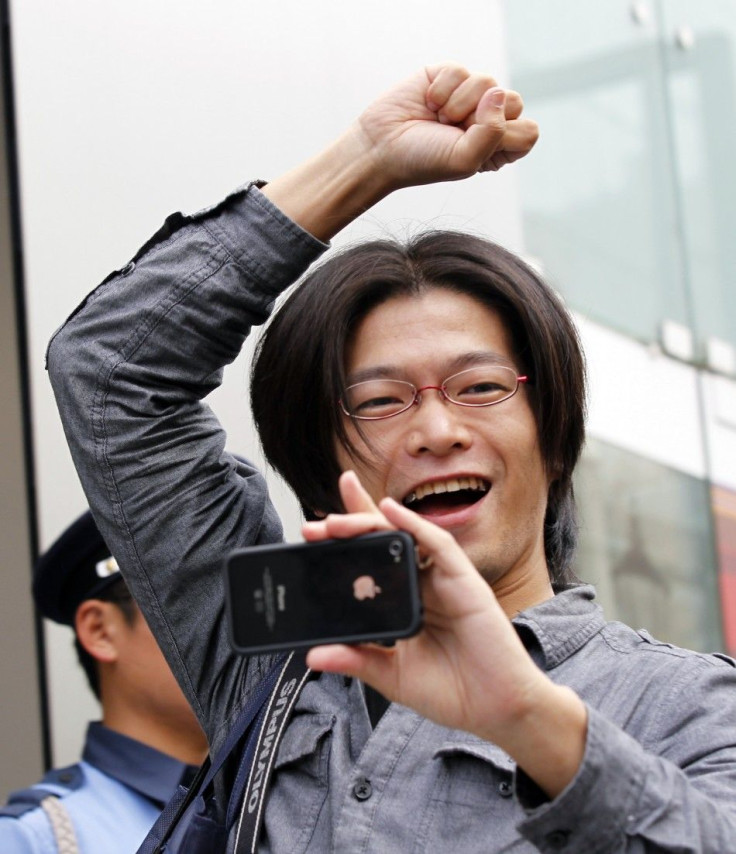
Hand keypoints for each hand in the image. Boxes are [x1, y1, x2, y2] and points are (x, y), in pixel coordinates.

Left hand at [304, 471, 586, 797]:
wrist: (497, 710)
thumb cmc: (452, 690)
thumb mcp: (392, 676)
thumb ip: (357, 660)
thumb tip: (313, 654)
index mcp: (405, 601)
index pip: (372, 561)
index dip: (344, 541)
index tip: (310, 534)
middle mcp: (423, 582)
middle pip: (382, 541)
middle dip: (347, 527)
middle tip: (312, 528)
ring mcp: (443, 578)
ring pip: (403, 536)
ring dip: (368, 523)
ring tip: (335, 523)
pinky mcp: (464, 579)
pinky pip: (437, 543)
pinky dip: (412, 524)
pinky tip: (389, 511)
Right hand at [352, 63, 538, 189]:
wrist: (382, 147)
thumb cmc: (423, 161)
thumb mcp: (465, 160)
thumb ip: (493, 131)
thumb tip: (497, 91)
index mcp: (498, 146)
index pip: (528, 133)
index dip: (505, 137)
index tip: (475, 147)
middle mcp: (488, 119)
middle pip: (515, 102)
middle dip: (481, 119)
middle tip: (454, 132)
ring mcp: (470, 95)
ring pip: (489, 83)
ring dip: (458, 105)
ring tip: (438, 119)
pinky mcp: (449, 76)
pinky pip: (461, 71)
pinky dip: (442, 90)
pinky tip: (429, 103)